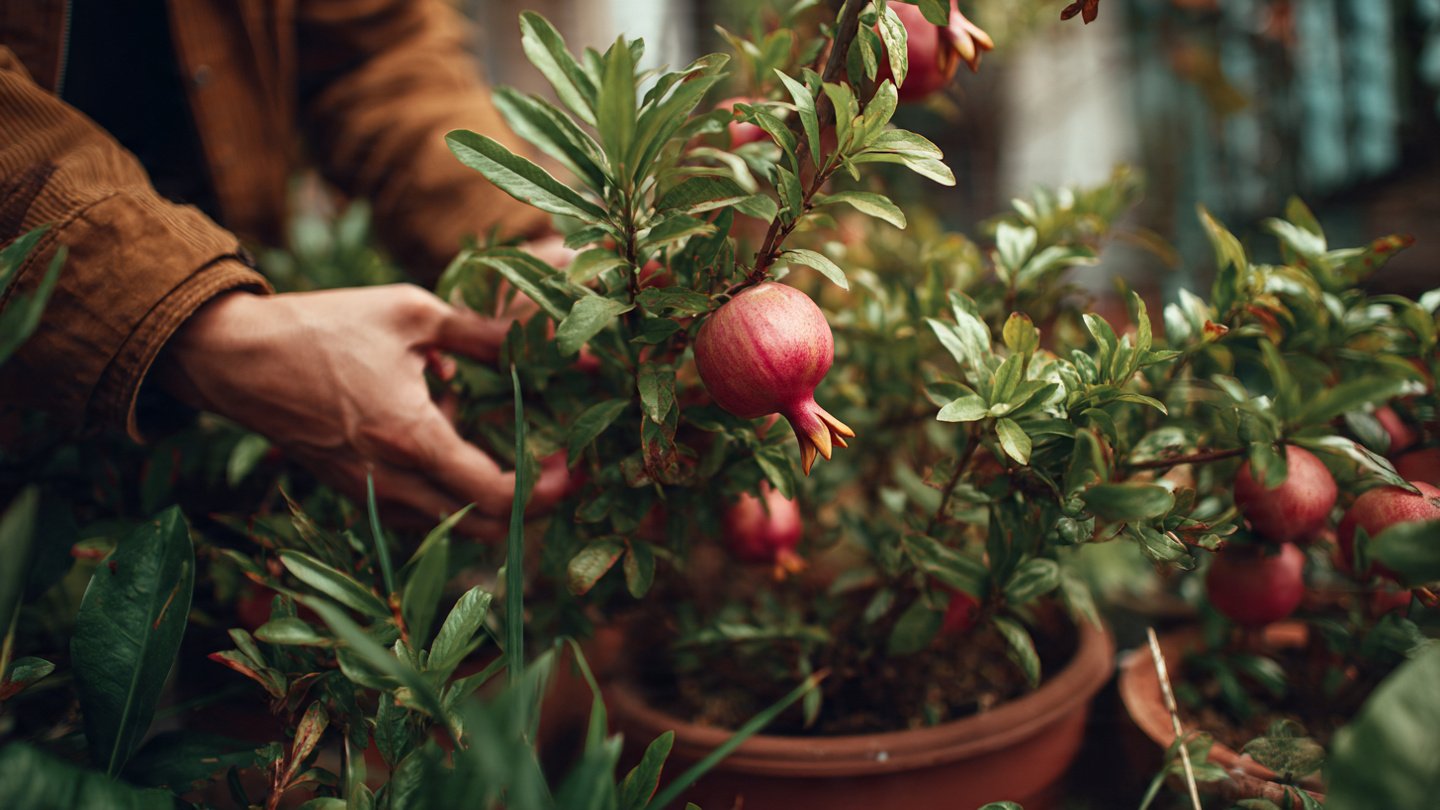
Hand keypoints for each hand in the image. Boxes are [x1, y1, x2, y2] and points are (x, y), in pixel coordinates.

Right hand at [156, 284, 567, 537]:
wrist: (236, 357)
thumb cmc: (324, 327)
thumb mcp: (413, 315)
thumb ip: (486, 335)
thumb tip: (554, 343)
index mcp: (411, 438)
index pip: (496, 495)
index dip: (545, 491)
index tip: (573, 469)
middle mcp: (390, 481)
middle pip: (481, 527)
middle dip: (528, 507)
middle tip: (555, 470)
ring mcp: (367, 495)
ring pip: (448, 524)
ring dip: (485, 498)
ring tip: (500, 446)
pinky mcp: (352, 493)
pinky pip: (417, 513)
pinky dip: (446, 492)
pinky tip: (444, 441)